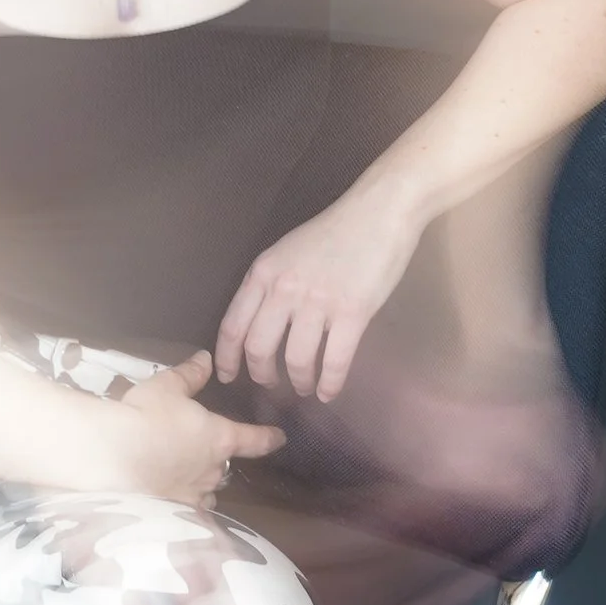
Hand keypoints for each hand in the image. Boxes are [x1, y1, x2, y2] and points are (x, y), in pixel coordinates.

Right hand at [83, 353, 284, 508]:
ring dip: (201, 483)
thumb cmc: (146, 414)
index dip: (268, 438)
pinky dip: (185, 504)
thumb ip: (189, 375)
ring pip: (208, 490)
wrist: (116, 454)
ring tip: (184, 478)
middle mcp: (215, 468)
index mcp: (220, 437)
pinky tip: (172, 503)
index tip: (279, 438)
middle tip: (197, 451)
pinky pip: (189, 510)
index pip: (255, 439)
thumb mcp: (166, 386)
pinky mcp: (176, 512)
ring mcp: (197, 493)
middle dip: (216, 459)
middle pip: (226, 465)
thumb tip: (206, 358)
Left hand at [216, 184, 420, 404]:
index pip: (233, 325)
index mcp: (263, 272)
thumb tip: (259, 319)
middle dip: (262, 375)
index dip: (227, 357)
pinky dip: (330, 382)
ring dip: (299, 381)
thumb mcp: (286, 251)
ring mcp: (317, 302)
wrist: (378, 212)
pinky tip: (329, 392)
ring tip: (305, 387)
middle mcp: (284, 289)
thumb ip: (270, 283)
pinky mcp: (352, 313)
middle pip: (259, 348)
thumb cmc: (334, 231)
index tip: (228, 376)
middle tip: (271, 386)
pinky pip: (334, 360)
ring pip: (296, 359)